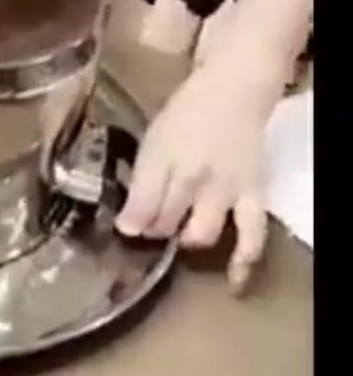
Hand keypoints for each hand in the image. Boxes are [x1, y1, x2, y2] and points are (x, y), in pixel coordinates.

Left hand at [116, 56, 280, 294]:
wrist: (233, 91)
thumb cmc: (186, 114)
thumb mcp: (152, 141)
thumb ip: (140, 182)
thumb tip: (127, 225)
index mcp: (160, 159)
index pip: (139, 207)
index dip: (128, 225)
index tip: (121, 231)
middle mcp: (191, 177)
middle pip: (164, 222)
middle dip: (154, 232)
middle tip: (152, 230)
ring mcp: (224, 189)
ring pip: (200, 232)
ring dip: (186, 241)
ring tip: (182, 237)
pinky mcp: (253, 195)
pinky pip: (252, 234)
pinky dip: (243, 260)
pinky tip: (234, 283)